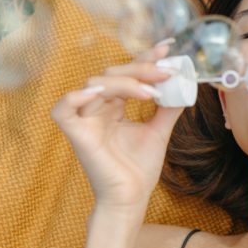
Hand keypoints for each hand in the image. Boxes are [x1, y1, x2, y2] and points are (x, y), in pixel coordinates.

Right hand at [50, 41, 183, 209]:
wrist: (131, 198)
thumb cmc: (139, 168)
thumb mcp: (159, 131)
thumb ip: (168, 108)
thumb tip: (184, 86)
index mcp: (114, 107)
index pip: (127, 75)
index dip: (144, 58)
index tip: (167, 49)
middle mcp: (97, 109)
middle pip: (112, 74)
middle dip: (140, 69)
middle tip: (166, 72)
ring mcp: (85, 120)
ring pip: (95, 84)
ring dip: (125, 83)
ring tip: (152, 92)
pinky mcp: (75, 134)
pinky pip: (63, 109)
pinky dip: (76, 97)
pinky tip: (102, 94)